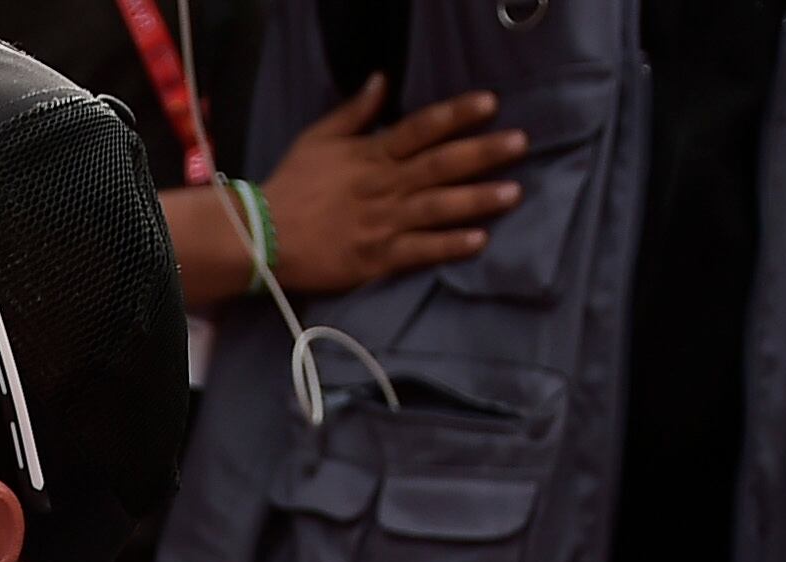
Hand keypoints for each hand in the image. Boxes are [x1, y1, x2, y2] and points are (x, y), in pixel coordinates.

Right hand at [260, 79, 528, 296]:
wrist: (264, 236)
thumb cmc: (292, 185)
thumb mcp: (319, 137)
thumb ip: (355, 111)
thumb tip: (383, 80)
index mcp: (371, 154)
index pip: (421, 127)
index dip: (457, 114)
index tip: (490, 103)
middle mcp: (383, 185)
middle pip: (440, 164)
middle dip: (483, 152)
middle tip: (521, 143)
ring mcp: (382, 222)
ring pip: (438, 207)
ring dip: (478, 199)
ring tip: (514, 192)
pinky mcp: (377, 258)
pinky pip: (420, 250)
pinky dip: (449, 245)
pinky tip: (480, 240)